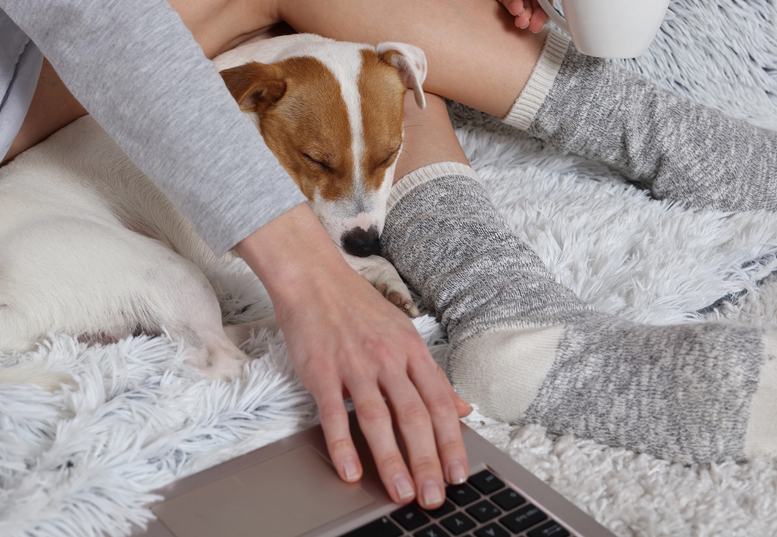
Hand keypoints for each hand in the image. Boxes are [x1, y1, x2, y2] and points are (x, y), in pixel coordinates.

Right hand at [235, 204, 471, 508]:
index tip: (458, 474)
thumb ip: (431, 375)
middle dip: (426, 461)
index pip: (439, 403)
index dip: (451, 442)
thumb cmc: (358, 307)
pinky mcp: (322, 371)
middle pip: (413, 416)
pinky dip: (343, 444)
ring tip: (400, 493)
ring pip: (378, 419)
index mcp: (412, 350)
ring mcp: (354, 364)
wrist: (314, 279)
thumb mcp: (404, 334)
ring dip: (391, 460)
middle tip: (433, 497)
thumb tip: (462, 407)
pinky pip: (334, 413)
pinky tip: (350, 471)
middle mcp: (388, 358)